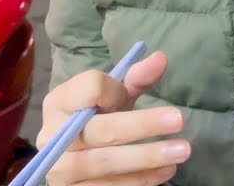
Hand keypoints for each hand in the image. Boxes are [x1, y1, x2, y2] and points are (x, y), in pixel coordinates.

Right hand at [37, 52, 189, 185]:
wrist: (72, 159)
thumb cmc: (97, 120)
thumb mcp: (113, 98)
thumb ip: (135, 79)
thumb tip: (161, 58)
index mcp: (59, 102)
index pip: (88, 89)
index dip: (112, 90)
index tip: (133, 93)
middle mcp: (53, 137)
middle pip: (99, 129)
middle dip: (142, 124)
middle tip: (180, 119)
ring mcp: (59, 169)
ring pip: (103, 163)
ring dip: (146, 158)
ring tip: (180, 151)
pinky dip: (139, 180)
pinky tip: (166, 170)